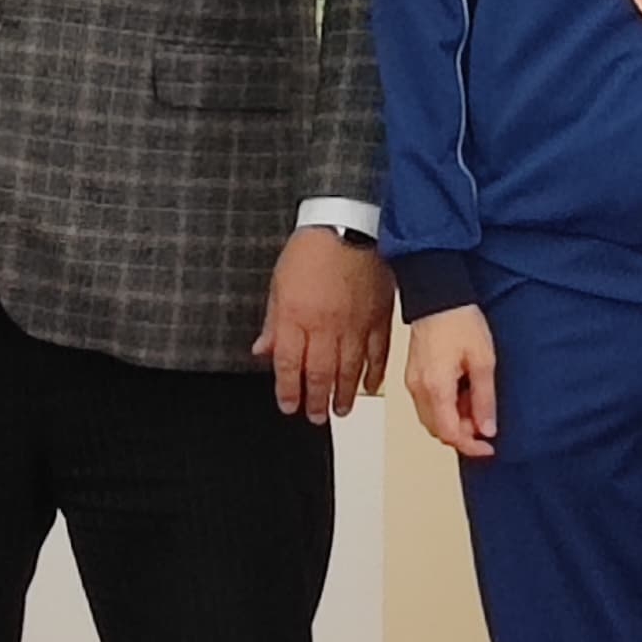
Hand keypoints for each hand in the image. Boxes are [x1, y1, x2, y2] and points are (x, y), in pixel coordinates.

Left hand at [252, 229, 394, 422]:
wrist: (349, 224)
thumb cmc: (313, 248)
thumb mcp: (279, 283)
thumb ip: (273, 322)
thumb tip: (263, 351)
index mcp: (297, 317)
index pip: (290, 366)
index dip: (288, 391)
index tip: (289, 406)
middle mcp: (326, 326)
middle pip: (320, 374)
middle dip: (316, 401)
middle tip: (316, 418)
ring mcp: (355, 324)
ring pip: (350, 370)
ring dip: (344, 394)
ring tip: (340, 410)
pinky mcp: (379, 317)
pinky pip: (378, 353)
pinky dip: (374, 373)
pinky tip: (369, 386)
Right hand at [403, 304, 499, 459]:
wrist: (438, 295)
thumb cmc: (459, 320)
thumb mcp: (483, 361)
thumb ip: (484, 399)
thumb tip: (487, 428)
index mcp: (436, 388)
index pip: (450, 434)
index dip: (471, 446)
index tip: (488, 447)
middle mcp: (418, 389)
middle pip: (438, 431)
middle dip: (463, 434)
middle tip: (484, 421)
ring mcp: (413, 382)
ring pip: (432, 419)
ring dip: (454, 421)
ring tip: (474, 401)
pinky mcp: (413, 374)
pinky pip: (427, 404)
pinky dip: (445, 408)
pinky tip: (461, 392)